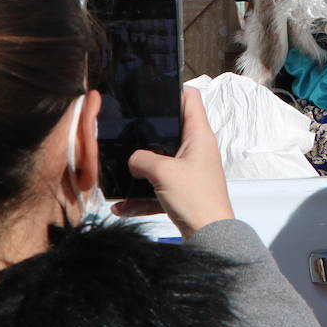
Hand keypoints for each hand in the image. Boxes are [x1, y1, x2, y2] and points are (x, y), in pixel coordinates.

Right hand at [117, 87, 234, 237]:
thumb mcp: (163, 173)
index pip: (191, 99)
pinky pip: (158, 189)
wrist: (209, 236)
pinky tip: (120, 206)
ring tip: (117, 167)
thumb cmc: (194, 197)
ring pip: (161, 162)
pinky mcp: (184, 192)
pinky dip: (142, 197)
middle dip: (147, 130)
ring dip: (141, 168)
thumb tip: (132, 160)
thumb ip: (142, 159)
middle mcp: (197, 150)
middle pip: (171, 130)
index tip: (148, 91)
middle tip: (124, 127)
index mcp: (199, 136)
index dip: (172, 90)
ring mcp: (190, 171)